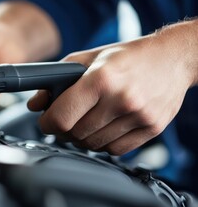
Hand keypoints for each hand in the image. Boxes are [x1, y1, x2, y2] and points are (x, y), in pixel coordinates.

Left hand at [28, 20, 197, 154]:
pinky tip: (103, 127)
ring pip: (93, 144)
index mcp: (101, 79)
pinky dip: (103, 143)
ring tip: (85, 121)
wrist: (172, 58)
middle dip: (63, 129)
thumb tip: (35, 104)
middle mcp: (121, 99)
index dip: (47, 122)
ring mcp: (138, 116)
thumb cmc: (127, 56)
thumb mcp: (87, 58)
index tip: (46, 120)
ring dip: (82, 137)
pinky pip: (115, 150)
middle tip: (65, 119)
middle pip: (75, 133)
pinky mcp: (151, 129)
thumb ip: (57, 80)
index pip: (62, 117)